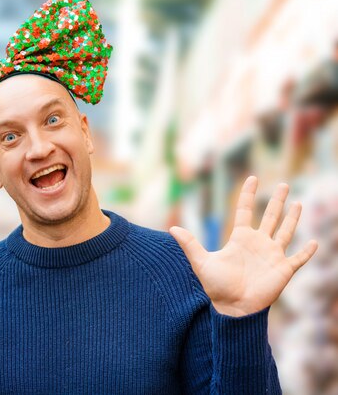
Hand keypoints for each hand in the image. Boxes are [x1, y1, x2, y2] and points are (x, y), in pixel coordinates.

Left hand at [170, 176, 317, 316]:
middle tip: (284, 184)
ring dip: (293, 218)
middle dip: (278, 201)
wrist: (232, 308)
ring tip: (298, 203)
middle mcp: (258, 244)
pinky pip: (298, 258)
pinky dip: (307, 251)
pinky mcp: (283, 270)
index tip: (253, 178)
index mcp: (240, 239)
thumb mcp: (201, 262)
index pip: (246, 211)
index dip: (249, 195)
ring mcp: (272, 256)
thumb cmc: (216, 286)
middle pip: (270, 217)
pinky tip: (314, 242)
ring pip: (286, 232)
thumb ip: (190, 244)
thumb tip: (172, 228)